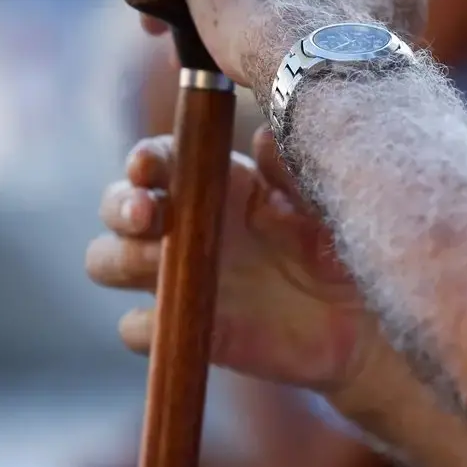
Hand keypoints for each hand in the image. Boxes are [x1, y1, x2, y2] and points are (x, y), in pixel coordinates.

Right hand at [87, 126, 373, 393]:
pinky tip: (175, 319)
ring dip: (121, 257)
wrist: (359, 323)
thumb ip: (293, 169)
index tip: (149, 167)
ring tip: (161, 262)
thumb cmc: (340, 246)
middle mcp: (185, 224)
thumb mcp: (325, 201)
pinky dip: (144, 325)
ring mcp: (179, 276)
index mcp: (215, 181)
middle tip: (148, 214)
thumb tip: (264, 139)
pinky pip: (135, 328)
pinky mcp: (184, 328)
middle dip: (120, 205)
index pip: (159, 159)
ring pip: (107, 260)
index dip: (146, 159)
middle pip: (116, 205)